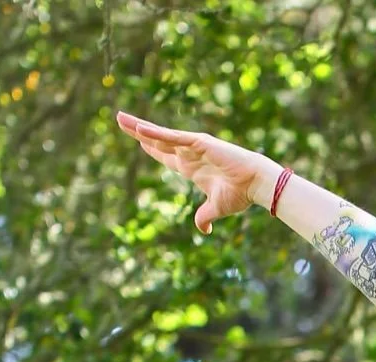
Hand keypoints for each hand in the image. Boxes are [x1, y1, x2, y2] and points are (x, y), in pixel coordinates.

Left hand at [115, 111, 277, 232]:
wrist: (256, 184)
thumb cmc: (240, 194)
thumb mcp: (217, 208)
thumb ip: (205, 216)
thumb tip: (203, 229)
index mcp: (192, 168)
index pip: (166, 155)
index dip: (151, 148)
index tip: (137, 141)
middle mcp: (189, 154)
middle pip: (157, 140)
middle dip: (137, 131)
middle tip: (119, 120)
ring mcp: (192, 146)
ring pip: (160, 134)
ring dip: (139, 127)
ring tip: (120, 118)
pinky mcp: (198, 142)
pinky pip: (173, 137)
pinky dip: (156, 134)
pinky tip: (139, 130)